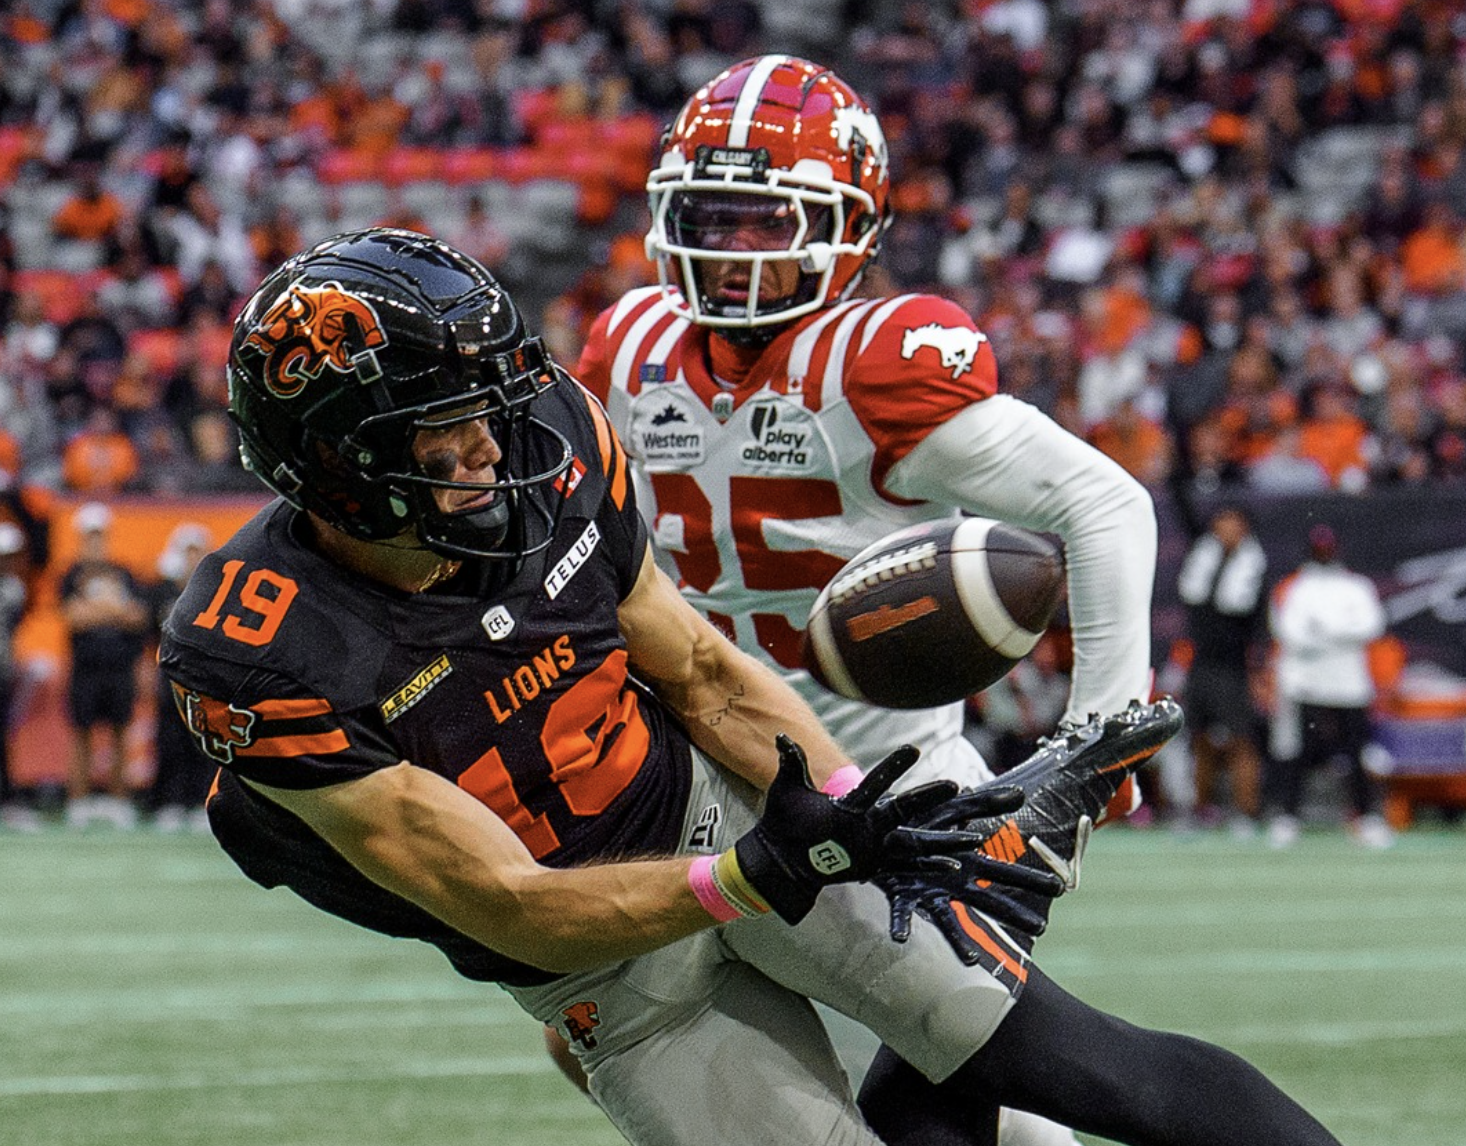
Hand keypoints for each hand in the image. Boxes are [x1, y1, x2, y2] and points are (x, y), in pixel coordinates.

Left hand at [730, 734, 982, 922]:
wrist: (779, 856)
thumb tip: (781, 737)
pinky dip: (930, 867)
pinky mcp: (875, 866)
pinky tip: (953, 867)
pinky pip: (908, 869)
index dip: (893, 767)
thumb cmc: (783, 820)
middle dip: (928, 797)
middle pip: (905, 807)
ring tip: (973, 836)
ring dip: (943, 839)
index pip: (876, 782)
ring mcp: (875, 845)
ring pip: (916, 839)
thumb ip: (792, 764)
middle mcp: (870, 822)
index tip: (913, 749)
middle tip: (956, 785)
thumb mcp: (787, 790)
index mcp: (853, 802)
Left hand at [876, 785, 1064, 959]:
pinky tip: (900, 939)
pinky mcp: (900, 893)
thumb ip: (982, 802)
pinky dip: (901, 924)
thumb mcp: (951, 806)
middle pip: (987, 900)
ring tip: (970, 959)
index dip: (1031, 880)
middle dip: (1012, 913)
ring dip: (958, 940)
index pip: (1005, 872)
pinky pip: (901, 911)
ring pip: (947, 920)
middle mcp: (952, 883)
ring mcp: (928, 892)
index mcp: (967, 864)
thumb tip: (1021, 793)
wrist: (880, 832)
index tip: (1060, 889)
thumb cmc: (919, 823)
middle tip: (1042, 928)